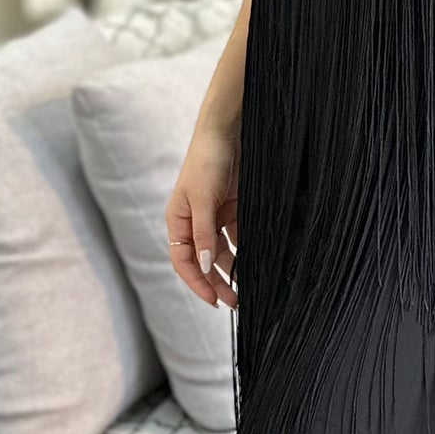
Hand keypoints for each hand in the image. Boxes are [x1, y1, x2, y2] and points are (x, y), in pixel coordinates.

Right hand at [167, 119, 238, 308]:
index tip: (214, 301)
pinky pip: (238, 238)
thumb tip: (205, 267)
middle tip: (235, 302)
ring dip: (233, 270)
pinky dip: (245, 252)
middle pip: (204, 262)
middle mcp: (194, 223)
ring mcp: (214, 218)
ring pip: (222, 253)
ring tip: (248, 289)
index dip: (197, 283)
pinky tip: (256, 264)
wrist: (228, 132)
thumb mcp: (203, 199)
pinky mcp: (233, 211)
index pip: (183, 261)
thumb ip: (204, 234)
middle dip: (217, 283)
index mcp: (178, 221)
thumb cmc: (207, 160)